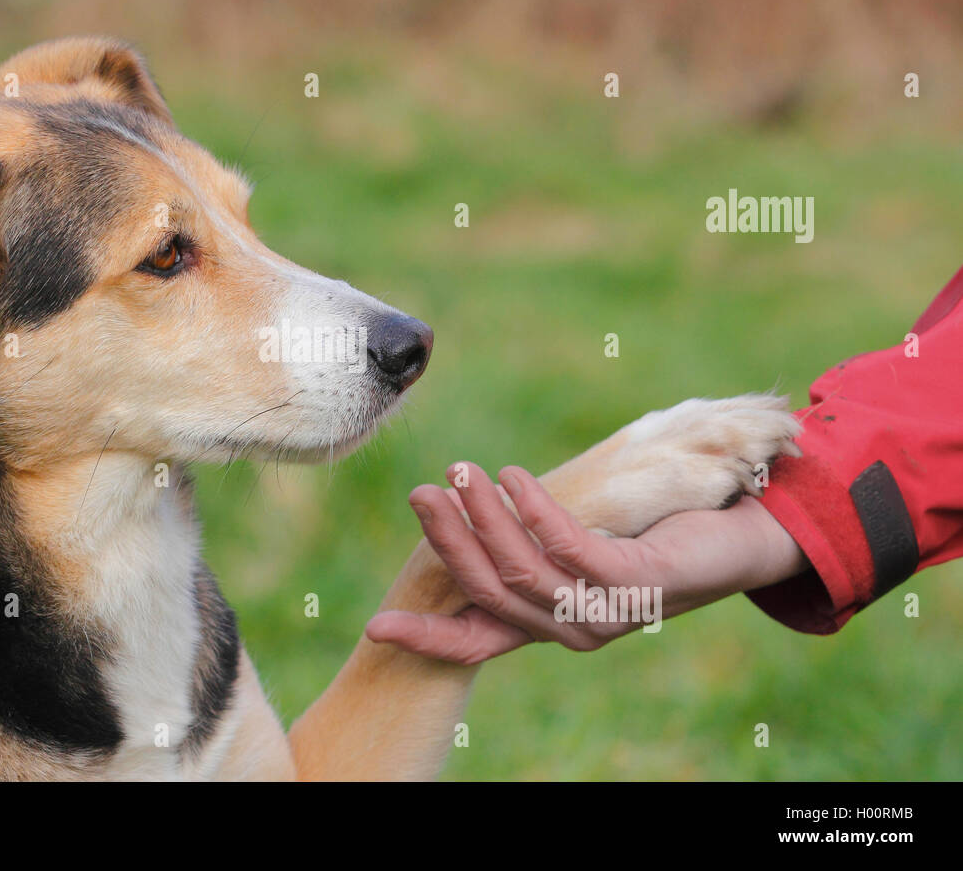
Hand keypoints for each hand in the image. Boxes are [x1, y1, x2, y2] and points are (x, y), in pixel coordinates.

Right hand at [365, 462, 807, 663]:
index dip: (425, 638)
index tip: (375, 630)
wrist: (738, 544)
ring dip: (484, 518)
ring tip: (462, 472)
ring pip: (521, 571)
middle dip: (448, 542)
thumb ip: (531, 546)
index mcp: (548, 627)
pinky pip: (568, 548)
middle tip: (421, 492)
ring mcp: (603, 614)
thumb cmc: (648, 537)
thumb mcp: (578, 547)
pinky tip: (511, 476)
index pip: (474, 643)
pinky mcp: (635, 586)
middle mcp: (570, 631)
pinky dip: (533, 510)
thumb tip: (468, 509)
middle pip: (488, 592)